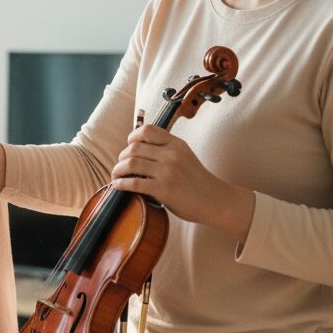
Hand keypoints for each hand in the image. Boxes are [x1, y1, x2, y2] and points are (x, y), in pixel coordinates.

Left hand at [111, 124, 254, 240]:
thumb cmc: (197, 181)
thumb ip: (165, 151)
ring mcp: (167, 171)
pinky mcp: (163, 189)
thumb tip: (135, 150)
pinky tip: (118, 185)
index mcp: (176, 144)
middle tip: (120, 166)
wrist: (216, 201)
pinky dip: (121, 183)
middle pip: (134, 148)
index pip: (147, 130)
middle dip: (121, 157)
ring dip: (118, 170)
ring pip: (131, 163)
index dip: (132, 137)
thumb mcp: (185, 157)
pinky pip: (134, 182)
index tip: (128, 146)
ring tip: (116, 176)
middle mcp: (171, 155)